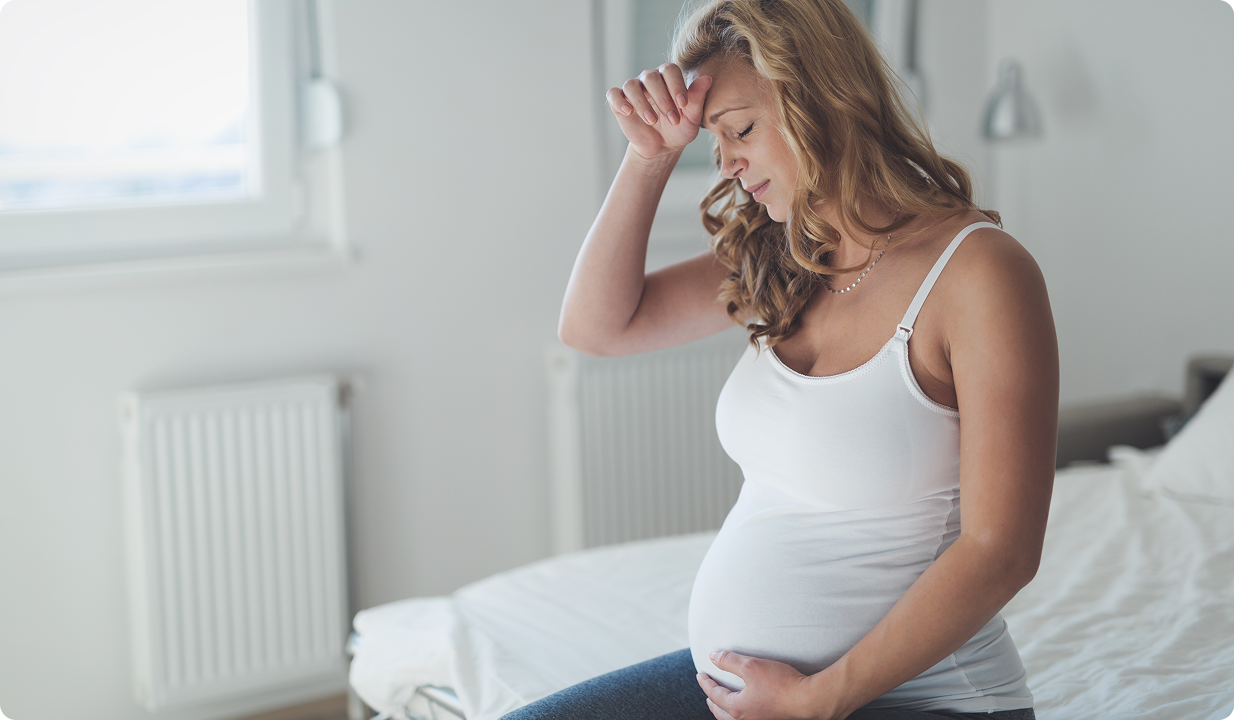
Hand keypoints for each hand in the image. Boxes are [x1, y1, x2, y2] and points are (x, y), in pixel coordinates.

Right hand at [606, 63, 711, 162]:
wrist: (661, 147)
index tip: (683, 105)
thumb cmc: (679, 129)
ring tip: (652, 121)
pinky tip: (628, 112)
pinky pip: (613, 94)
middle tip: (672, 119)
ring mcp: (633, 90)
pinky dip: (619, 101)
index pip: (669, 70)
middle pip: (650, 76)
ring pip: (631, 85)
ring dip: (642, 103)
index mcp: (668, 77)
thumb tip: (707, 79)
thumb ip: (697, 98)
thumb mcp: (691, 118)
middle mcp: (649, 79)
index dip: (676, 85)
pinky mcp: (619, 102)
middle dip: (662, 99)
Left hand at [698, 650, 832, 719]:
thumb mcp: (752, 665)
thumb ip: (729, 661)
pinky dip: (738, 714)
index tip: (700, 674)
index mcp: (737, 708)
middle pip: (721, 713)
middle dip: (712, 702)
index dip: (706, 683)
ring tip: (723, 703)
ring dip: (724, 711)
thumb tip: (712, 656)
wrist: (809, 700)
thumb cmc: (781, 683)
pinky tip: (746, 707)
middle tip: (708, 693)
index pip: (714, 695)